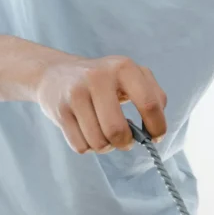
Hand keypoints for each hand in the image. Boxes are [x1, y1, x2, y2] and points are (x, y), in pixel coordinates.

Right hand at [35, 55, 166, 153]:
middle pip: (117, 130)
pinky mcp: (60, 111)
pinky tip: (89, 133)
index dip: (157, 126)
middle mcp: (98, 78)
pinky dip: (88, 147)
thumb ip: (154, 95)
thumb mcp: (131, 76)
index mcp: (123, 67)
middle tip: (126, 140)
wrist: (56, 72)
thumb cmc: (104, 79)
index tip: (155, 137)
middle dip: (125, 142)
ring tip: (105, 133)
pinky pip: (80, 146)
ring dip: (106, 146)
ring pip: (98, 142)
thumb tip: (157, 128)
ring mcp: (76, 94)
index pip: (149, 104)